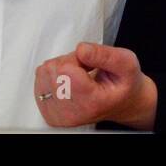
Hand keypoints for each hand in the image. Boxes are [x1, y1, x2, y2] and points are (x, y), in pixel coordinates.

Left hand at [34, 42, 156, 129]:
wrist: (122, 103)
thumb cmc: (124, 84)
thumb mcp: (126, 63)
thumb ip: (104, 54)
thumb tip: (81, 49)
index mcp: (92, 102)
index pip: (65, 69)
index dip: (77, 58)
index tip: (91, 66)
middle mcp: (73, 113)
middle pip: (52, 70)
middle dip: (68, 62)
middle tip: (86, 71)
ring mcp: (59, 116)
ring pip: (44, 73)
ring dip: (60, 68)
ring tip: (79, 77)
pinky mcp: (49, 113)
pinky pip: (39, 80)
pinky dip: (52, 76)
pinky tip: (69, 83)